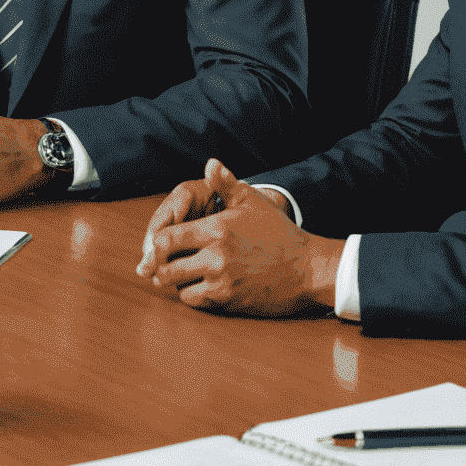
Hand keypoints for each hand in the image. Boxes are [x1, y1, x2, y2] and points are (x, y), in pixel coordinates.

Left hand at [135, 159, 342, 315]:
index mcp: (216, 229)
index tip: (162, 243)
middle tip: (167, 261)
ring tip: (184, 272)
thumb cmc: (279, 232)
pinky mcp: (230, 302)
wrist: (308, 268)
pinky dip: (193, 295)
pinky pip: (197, 302)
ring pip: (179, 288)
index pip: (166, 239)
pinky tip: (200, 284)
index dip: (158, 242)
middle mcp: (215, 257)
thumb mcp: (252, 201)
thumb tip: (210, 163)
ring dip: (177, 281)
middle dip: (162, 265)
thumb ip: (225, 183)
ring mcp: (222, 282)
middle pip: (166, 267)